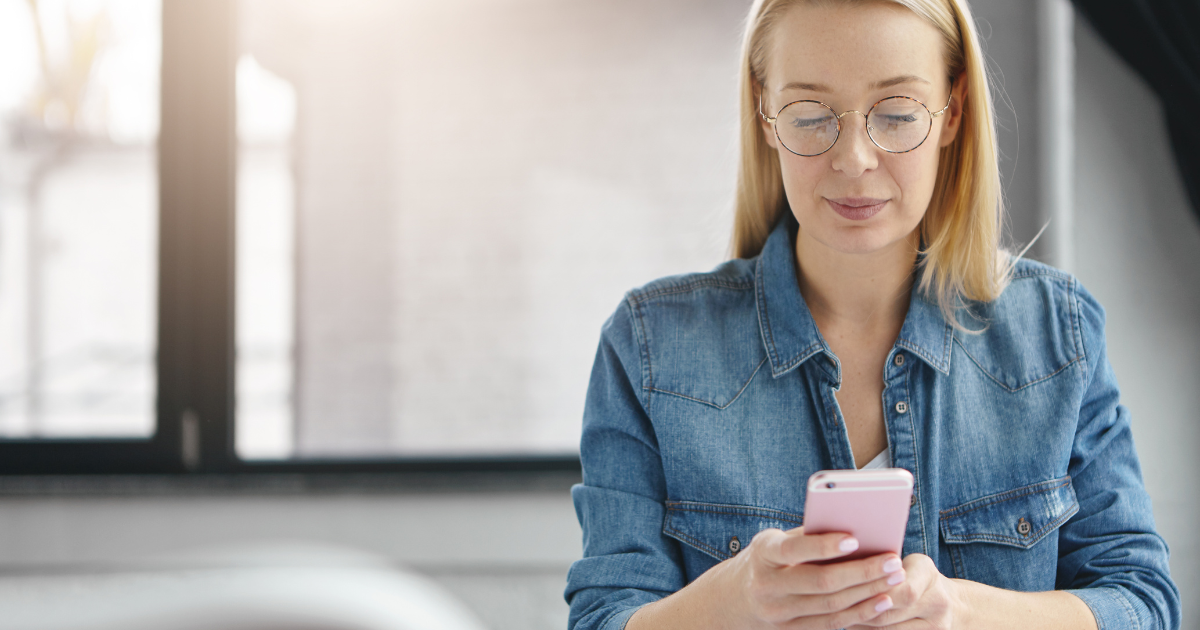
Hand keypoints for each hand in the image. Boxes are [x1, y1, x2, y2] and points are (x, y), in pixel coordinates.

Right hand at [725, 526, 908, 628]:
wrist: (737, 597)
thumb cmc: (770, 558)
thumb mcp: (778, 540)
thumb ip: (810, 535)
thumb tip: (857, 528)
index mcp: (763, 554)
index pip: (793, 550)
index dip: (824, 546)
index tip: (854, 539)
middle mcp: (767, 587)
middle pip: (820, 582)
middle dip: (862, 571)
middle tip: (892, 561)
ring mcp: (778, 614)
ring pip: (831, 605)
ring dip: (868, 592)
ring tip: (895, 578)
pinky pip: (831, 624)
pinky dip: (860, 613)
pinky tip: (882, 600)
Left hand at [845, 554, 962, 629]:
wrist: (951, 604)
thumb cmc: (914, 575)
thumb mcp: (904, 561)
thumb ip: (880, 563)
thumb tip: (839, 559)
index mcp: (927, 574)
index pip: (897, 587)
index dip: (871, 590)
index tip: (843, 586)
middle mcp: (937, 602)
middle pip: (889, 612)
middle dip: (857, 608)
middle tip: (829, 604)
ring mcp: (936, 626)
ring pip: (888, 629)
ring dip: (859, 624)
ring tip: (834, 616)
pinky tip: (851, 625)